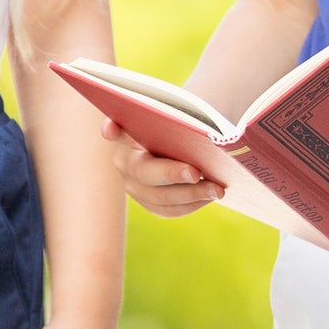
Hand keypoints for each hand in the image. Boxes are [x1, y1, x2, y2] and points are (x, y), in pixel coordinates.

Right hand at [100, 119, 224, 218]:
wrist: (174, 146)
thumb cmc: (174, 127)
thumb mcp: (170, 119)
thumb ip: (169, 118)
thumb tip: (186, 124)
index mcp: (126, 136)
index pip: (115, 130)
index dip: (111, 130)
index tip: (112, 128)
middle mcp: (124, 163)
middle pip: (144, 172)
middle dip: (171, 174)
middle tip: (196, 173)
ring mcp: (134, 187)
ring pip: (160, 198)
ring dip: (191, 195)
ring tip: (217, 189)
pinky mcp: (149, 203)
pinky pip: (169, 210)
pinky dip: (192, 204)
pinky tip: (210, 195)